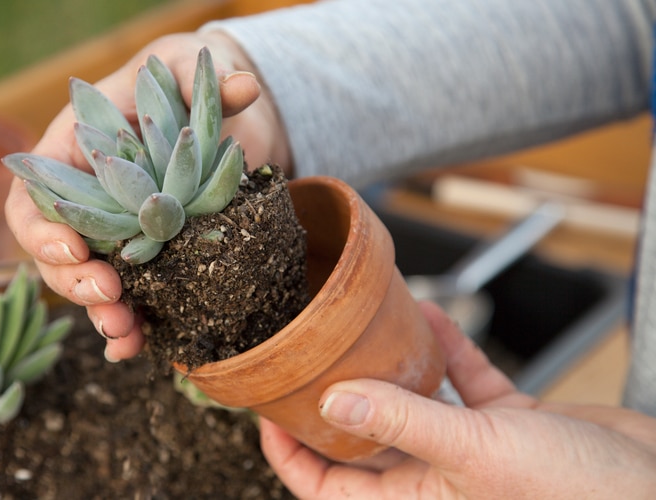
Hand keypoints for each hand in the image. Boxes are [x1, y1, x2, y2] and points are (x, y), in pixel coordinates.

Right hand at [5, 31, 290, 360]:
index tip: (75, 249)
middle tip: (109, 297)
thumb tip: (243, 86)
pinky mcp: (143, 259)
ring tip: (126, 334)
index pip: (32, 198)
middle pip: (54, 254)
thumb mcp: (186, 73)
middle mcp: (83, 201)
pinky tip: (140, 346)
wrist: (208, 117)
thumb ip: (200, 79)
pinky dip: (127, 325)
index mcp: (71, 154)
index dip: (42, 230)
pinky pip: (124, 298)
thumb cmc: (179, 86)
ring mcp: (110, 235)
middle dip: (74, 283)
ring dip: (99, 314)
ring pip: (86, 284)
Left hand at [260, 301, 655, 498]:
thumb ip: (404, 422)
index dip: (291, 455)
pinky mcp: (509, 426)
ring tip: (361, 329)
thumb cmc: (580, 494)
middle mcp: (438, 481)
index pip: (330, 489)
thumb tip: (334, 399)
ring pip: (414, 406)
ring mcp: (473, 452)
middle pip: (364, 441)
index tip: (266, 413)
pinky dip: (446, 353)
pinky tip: (428, 317)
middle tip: (305, 356)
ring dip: (393, 368)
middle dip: (336, 398)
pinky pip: (463, 385)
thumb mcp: (478, 453)